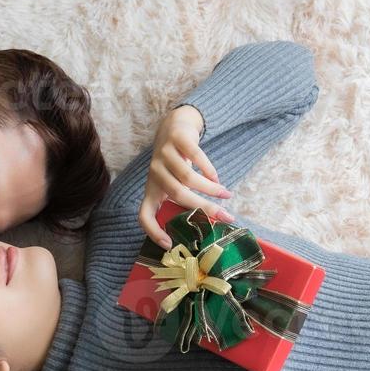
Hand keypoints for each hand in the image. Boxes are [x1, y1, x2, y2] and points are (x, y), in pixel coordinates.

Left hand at [140, 104, 233, 248]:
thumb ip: (182, 200)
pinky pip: (195, 157)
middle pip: (178, 195)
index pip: (144, 216)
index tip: (169, 244)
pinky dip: (209, 170)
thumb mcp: (172, 183)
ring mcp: (164, 155)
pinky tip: (216, 177)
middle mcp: (154, 173)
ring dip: (211, 188)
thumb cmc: (175, 164)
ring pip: (189, 177)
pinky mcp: (177, 139)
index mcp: (151, 190)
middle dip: (204, 208)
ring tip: (225, 194)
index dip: (153, 231)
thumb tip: (209, 223)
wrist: (174, 127)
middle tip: (225, 216)